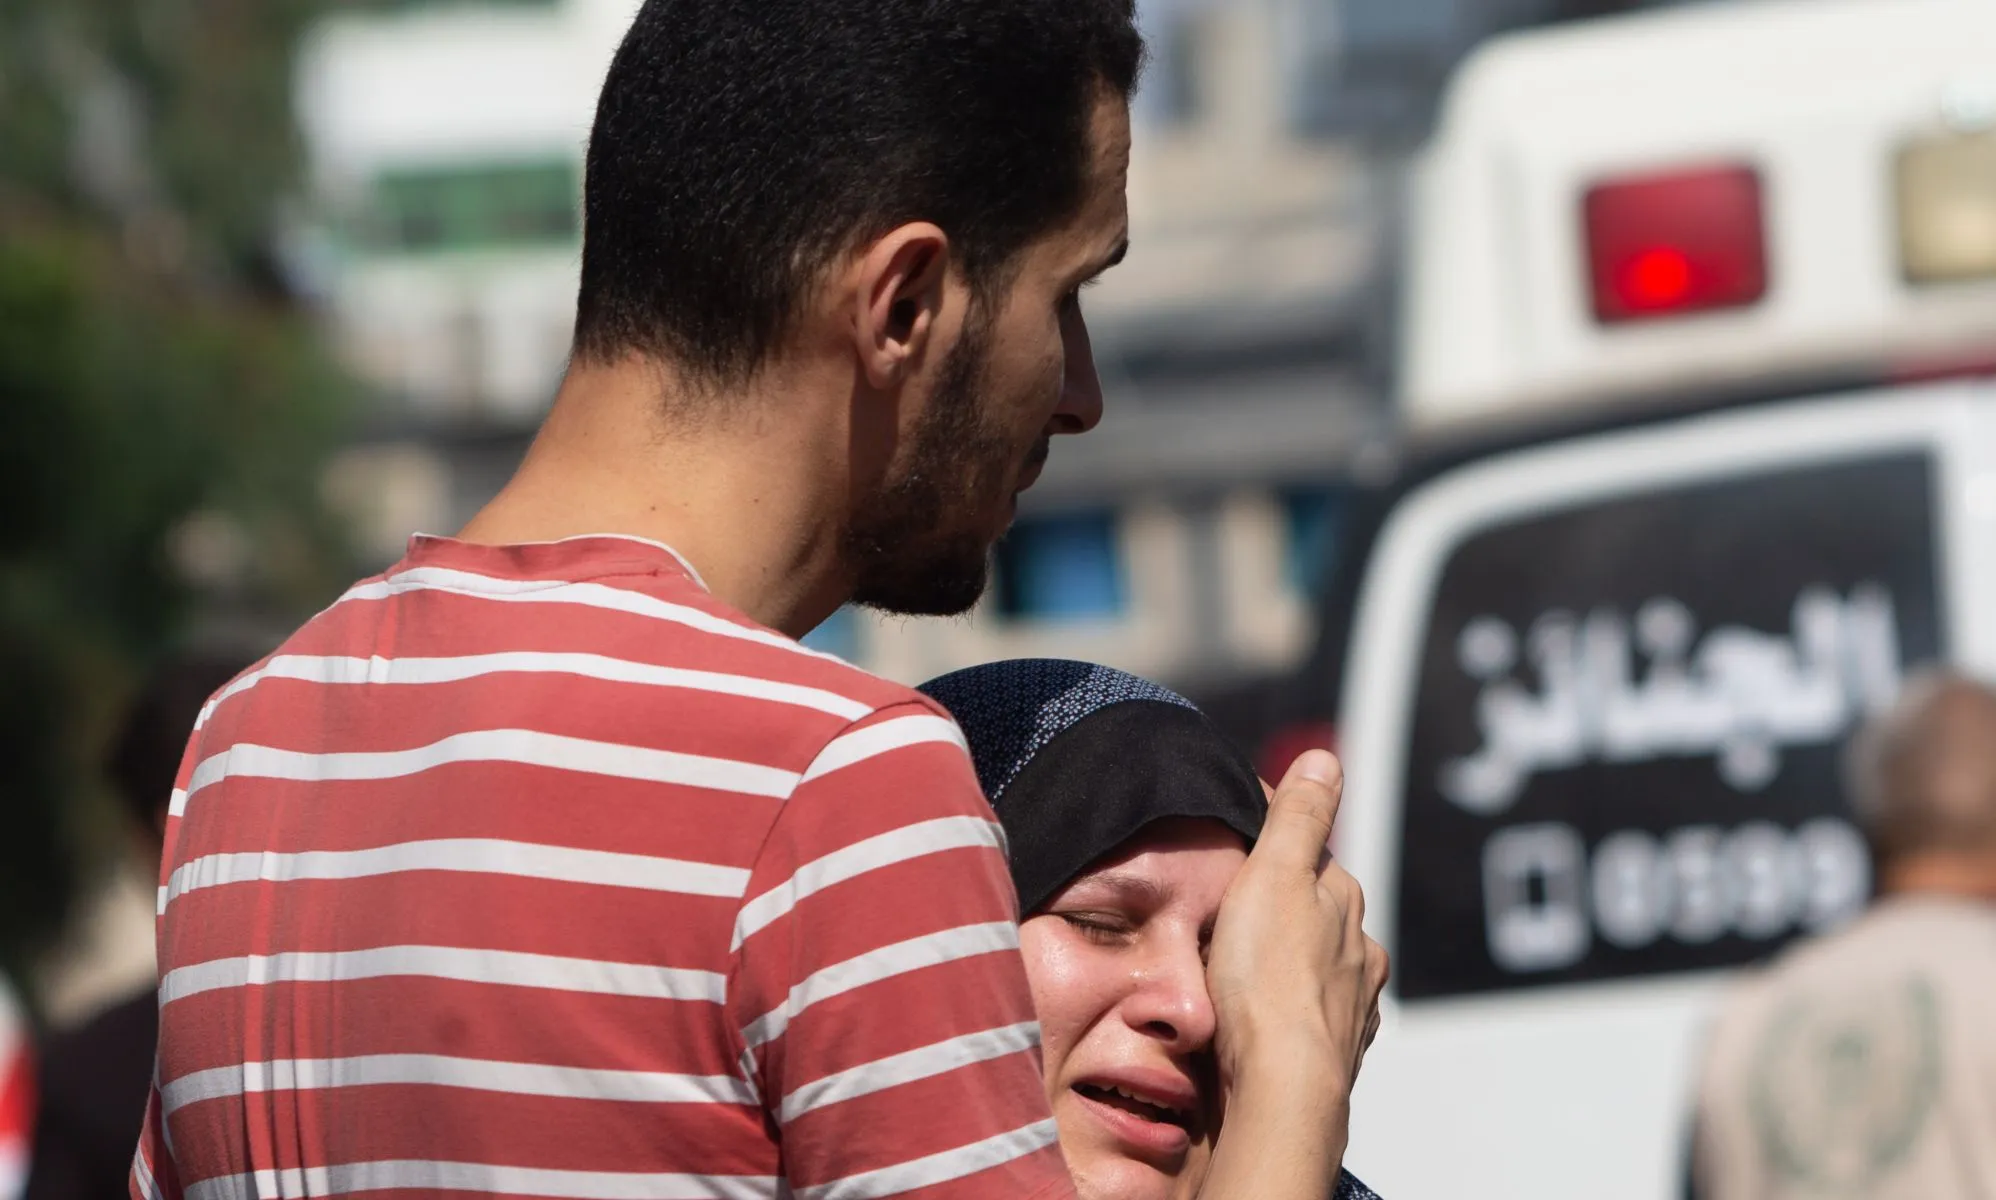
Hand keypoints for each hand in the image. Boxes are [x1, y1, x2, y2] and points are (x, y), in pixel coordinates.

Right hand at [1207, 749, 1388, 1106]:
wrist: (1283, 1086)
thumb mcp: (1272, 876)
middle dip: (1287, 910)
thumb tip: (1327, 757)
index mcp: (1343, 901)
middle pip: (1319, 914)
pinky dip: (1294, 1013)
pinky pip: (1314, 1020)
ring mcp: (1353, 1006)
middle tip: (1234, 912)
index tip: (1238, 847)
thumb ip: (1298, 818)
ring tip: (1246, 970)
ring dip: (1292, 964)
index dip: (1274, 847)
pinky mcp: (1337, 1054)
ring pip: (1320, 969)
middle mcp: (1360, 951)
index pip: (1311, 856)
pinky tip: (1268, 1021)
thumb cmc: (1268, 979)